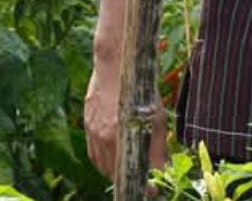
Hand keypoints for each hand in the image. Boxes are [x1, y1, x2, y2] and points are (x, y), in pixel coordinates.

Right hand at [84, 65, 166, 180]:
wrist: (115, 63)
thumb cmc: (140, 86)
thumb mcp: (156, 116)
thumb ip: (158, 146)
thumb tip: (163, 171)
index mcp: (122, 135)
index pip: (133, 174)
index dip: (145, 186)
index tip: (154, 190)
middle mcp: (105, 137)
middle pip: (117, 174)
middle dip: (131, 180)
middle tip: (144, 181)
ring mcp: (94, 132)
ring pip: (104, 167)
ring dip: (116, 173)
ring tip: (129, 171)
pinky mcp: (87, 125)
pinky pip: (94, 155)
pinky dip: (104, 162)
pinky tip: (113, 160)